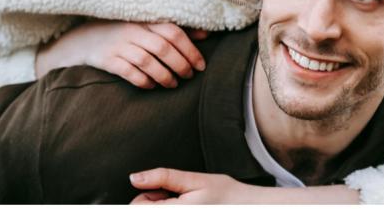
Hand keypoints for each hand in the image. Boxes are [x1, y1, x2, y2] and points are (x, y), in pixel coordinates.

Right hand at [35, 21, 205, 88]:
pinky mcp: (106, 59)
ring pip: (147, 60)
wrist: (82, 39)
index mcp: (144, 19)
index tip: (201, 65)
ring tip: (173, 84)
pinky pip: (127, 71)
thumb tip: (205, 34)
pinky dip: (142, 80)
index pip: (173, 31)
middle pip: (162, 47)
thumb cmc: (122, 32)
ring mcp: (118, 44)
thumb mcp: (145, 26)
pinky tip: (151, 85)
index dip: (190, 49)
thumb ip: (173, 29)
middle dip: (180, 64)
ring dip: (164, 75)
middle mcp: (132, 30)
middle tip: (189, 76)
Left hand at [130, 168, 361, 203]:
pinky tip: (189, 208)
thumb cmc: (226, 193)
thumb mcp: (195, 180)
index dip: (144, 196)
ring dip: (164, 208)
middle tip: (176, 195)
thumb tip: (134, 178)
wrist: (249, 208)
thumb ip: (163, 178)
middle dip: (154, 202)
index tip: (159, 190)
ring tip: (185, 202)